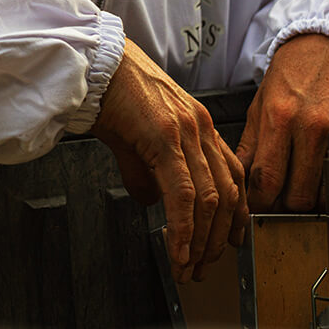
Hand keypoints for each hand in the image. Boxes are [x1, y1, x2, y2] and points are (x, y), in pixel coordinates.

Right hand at [93, 38, 247, 281]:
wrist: (94, 62)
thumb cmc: (112, 91)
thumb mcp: (137, 137)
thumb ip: (149, 170)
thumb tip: (151, 200)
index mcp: (200, 125)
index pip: (232, 178)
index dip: (234, 216)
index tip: (228, 243)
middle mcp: (202, 127)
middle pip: (228, 195)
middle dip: (217, 239)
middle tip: (204, 266)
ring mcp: (188, 131)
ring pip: (211, 199)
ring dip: (201, 241)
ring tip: (188, 266)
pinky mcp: (166, 136)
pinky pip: (184, 193)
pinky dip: (183, 228)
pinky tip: (177, 249)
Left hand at [235, 33, 328, 211]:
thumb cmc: (295, 70)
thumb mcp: (261, 101)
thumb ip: (251, 143)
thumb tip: (239, 178)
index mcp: (280, 117)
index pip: (266, 180)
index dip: (260, 203)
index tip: (257, 206)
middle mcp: (311, 126)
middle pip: (298, 196)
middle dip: (285, 206)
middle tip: (279, 201)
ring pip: (326, 193)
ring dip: (313, 200)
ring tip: (301, 190)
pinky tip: (324, 176)